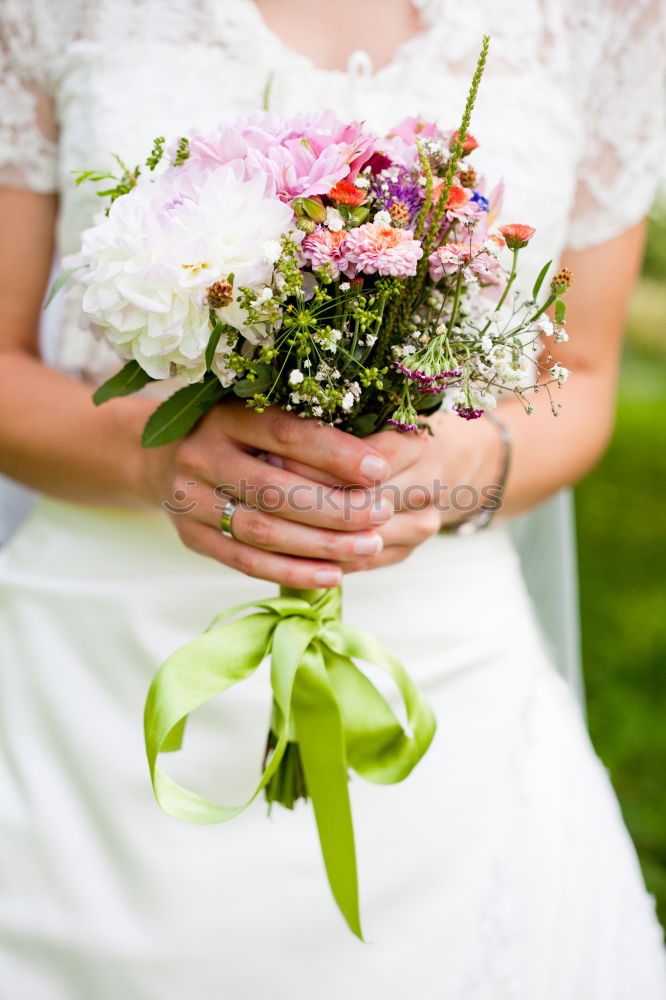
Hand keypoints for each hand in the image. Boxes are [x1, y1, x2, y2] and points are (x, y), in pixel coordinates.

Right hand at [141, 401, 394, 588]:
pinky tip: (333, 574)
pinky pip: (246, 562)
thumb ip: (304, 432)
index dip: (335, 453)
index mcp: (225, 415)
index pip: (285, 433)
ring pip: (263, 530)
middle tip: (381, 513)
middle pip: (275, 489)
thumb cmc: (235, 436)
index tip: (378, 470)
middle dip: (336, 507)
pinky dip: (293, 571)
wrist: (160, 459)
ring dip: (322, 544)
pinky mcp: (191, 537)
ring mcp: (190, 498)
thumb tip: (376, 461)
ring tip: (368, 546)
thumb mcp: (259, 417)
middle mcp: (200, 454)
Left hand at [274, 408, 502, 573]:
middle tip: (261, 494)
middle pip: (361, 504)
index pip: (360, 462)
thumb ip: (329, 431)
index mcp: (415, 446)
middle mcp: (425, 488)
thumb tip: (274, 447)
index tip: (271, 457)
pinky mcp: (403, 552)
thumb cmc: (380, 434)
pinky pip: (355, 564)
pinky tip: (283, 549)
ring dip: (309, 536)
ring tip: (267, 522)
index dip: (315, 464)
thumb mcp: (360, 420)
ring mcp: (420, 525)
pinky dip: (318, 560)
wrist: (424, 465)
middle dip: (308, 501)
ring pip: (357, 541)